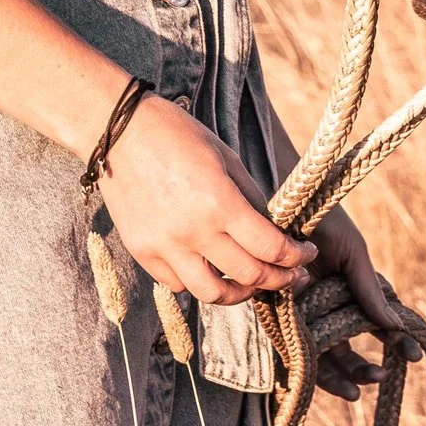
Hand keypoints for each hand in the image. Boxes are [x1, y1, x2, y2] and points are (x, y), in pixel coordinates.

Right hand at [97, 96, 314, 305]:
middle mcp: (193, 232)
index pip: (271, 248)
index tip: (307, 254)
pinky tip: (211, 270)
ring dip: (240, 294)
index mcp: (220, 203)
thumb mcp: (226, 158)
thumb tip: (272, 230)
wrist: (118, 131)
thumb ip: (251, 198)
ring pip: (212, 294)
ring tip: (254, 285)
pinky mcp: (142, 252)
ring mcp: (164, 246)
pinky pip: (178, 284)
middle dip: (280, 280)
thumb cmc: (177, 135)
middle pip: (248, 276)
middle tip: (293, 276)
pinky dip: (199, 282)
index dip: (296, 256)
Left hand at [305, 205, 414, 404]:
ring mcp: (298, 311)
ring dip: (337, 375)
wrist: (287, 199)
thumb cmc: (323, 221)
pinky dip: (309, 362)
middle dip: (358, 369)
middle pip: (339, 349)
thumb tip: (395, 325)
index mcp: (342, 292)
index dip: (391, 343)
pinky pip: (292, 345)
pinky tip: (328, 373)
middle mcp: (319, 306)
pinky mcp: (274, 313)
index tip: (412, 356)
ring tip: (356, 390)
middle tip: (378, 377)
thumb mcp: (354, 255)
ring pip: (318, 354)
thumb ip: (369, 290)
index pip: (366, 325)